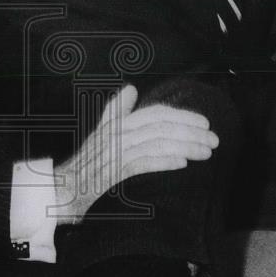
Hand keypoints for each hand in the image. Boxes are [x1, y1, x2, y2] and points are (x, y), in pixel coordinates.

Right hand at [52, 84, 217, 224]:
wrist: (61, 189)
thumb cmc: (85, 163)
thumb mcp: (101, 132)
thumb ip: (117, 110)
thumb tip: (131, 87)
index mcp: (118, 124)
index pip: (155, 113)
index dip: (181, 116)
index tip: (204, 123)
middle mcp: (117, 134)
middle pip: (160, 126)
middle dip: (190, 131)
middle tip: (214, 140)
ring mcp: (114, 153)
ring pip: (156, 142)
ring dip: (184, 146)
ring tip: (206, 153)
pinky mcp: (111, 172)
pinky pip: (141, 162)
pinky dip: (163, 161)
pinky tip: (182, 164)